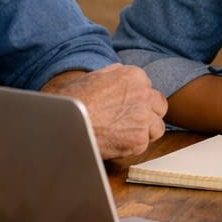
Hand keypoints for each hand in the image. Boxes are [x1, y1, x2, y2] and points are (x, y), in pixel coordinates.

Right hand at [43, 64, 166, 158]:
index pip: (148, 89)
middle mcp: (143, 94)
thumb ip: (114, 75)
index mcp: (133, 76)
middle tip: (129, 123)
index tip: (126, 108)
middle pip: (158, 107)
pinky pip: (144, 144)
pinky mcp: (139, 139)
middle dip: (148, 115)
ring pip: (157, 127)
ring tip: (122, 134)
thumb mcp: (93, 76)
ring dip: (144, 132)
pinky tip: (115, 143)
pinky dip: (131, 147)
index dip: (138, 101)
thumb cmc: (72, 100)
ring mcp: (143, 117)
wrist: (63, 123)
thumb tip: (121, 74)